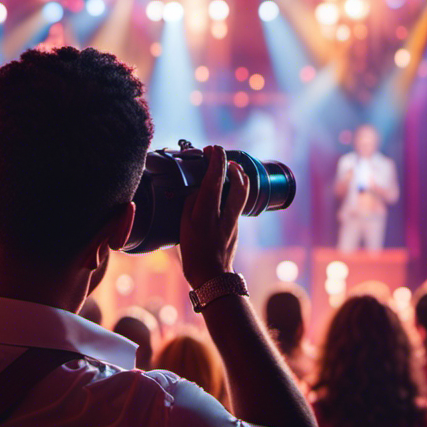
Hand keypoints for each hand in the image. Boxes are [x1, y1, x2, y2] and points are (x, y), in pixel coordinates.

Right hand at [178, 145, 248, 288]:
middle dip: (231, 164)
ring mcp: (233, 221)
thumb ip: (190, 206)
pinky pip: (239, 201)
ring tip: (231, 167)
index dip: (216, 161)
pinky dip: (236, 189)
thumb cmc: (194, 256)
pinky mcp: (236, 226)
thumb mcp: (183, 229)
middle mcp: (223, 215)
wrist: (212, 278)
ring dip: (239, 175)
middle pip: (237, 183)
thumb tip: (198, 190)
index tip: (213, 149)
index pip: (214, 180)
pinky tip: (228, 188)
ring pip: (243, 192)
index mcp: (206, 214)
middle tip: (222, 156)